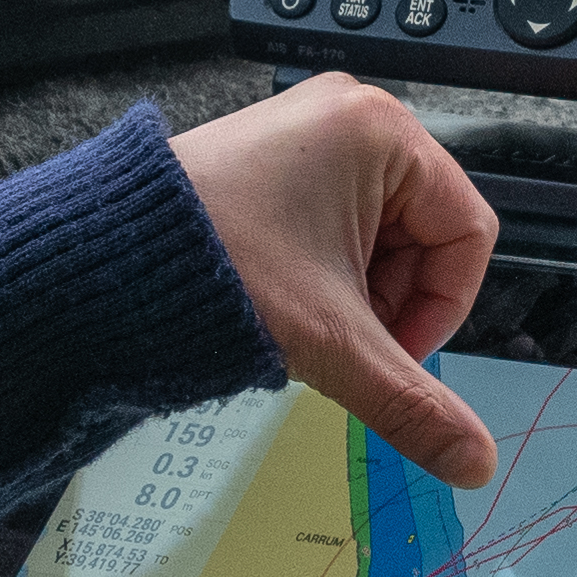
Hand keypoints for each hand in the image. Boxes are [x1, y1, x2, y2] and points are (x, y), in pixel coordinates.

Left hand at [167, 74, 498, 484]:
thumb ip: (414, 405)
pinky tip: (284, 297)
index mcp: (383, 131)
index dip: (441, 306)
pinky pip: (335, 224)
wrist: (100, 260)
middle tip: (341, 338)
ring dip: (355, 293)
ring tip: (303, 318)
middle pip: (424, 235)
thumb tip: (476, 462)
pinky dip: (323, 274)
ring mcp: (308, 133)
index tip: (393, 350)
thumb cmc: (211, 267)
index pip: (468, 232)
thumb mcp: (334, 342)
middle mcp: (350, 115)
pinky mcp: (274, 160)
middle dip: (389, 301)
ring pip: (379, 237)